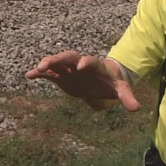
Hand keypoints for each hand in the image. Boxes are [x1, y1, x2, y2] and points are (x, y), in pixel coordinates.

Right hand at [26, 50, 140, 110]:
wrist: (102, 80)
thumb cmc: (111, 82)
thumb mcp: (119, 89)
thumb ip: (126, 97)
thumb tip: (136, 108)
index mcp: (94, 65)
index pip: (90, 61)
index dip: (86, 62)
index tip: (81, 66)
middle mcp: (79, 64)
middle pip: (68, 57)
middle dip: (59, 59)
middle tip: (48, 63)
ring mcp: (68, 69)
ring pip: (56, 63)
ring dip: (47, 64)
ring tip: (38, 69)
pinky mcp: (61, 76)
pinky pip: (48, 73)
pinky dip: (39, 73)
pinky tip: (29, 76)